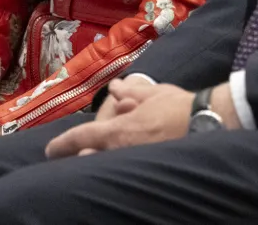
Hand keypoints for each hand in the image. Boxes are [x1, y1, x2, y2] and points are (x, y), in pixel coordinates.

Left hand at [46, 79, 193, 158]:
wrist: (207, 123)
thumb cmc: (179, 107)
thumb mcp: (152, 94)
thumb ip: (130, 93)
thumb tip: (116, 89)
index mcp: (119, 131)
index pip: (82, 138)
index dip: (63, 144)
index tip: (50, 150)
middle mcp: (123, 151)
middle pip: (91, 158)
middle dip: (81, 157)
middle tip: (72, 156)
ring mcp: (135, 163)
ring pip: (107, 166)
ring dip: (99, 161)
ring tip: (94, 158)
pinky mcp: (148, 169)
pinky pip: (125, 168)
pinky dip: (118, 165)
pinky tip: (120, 164)